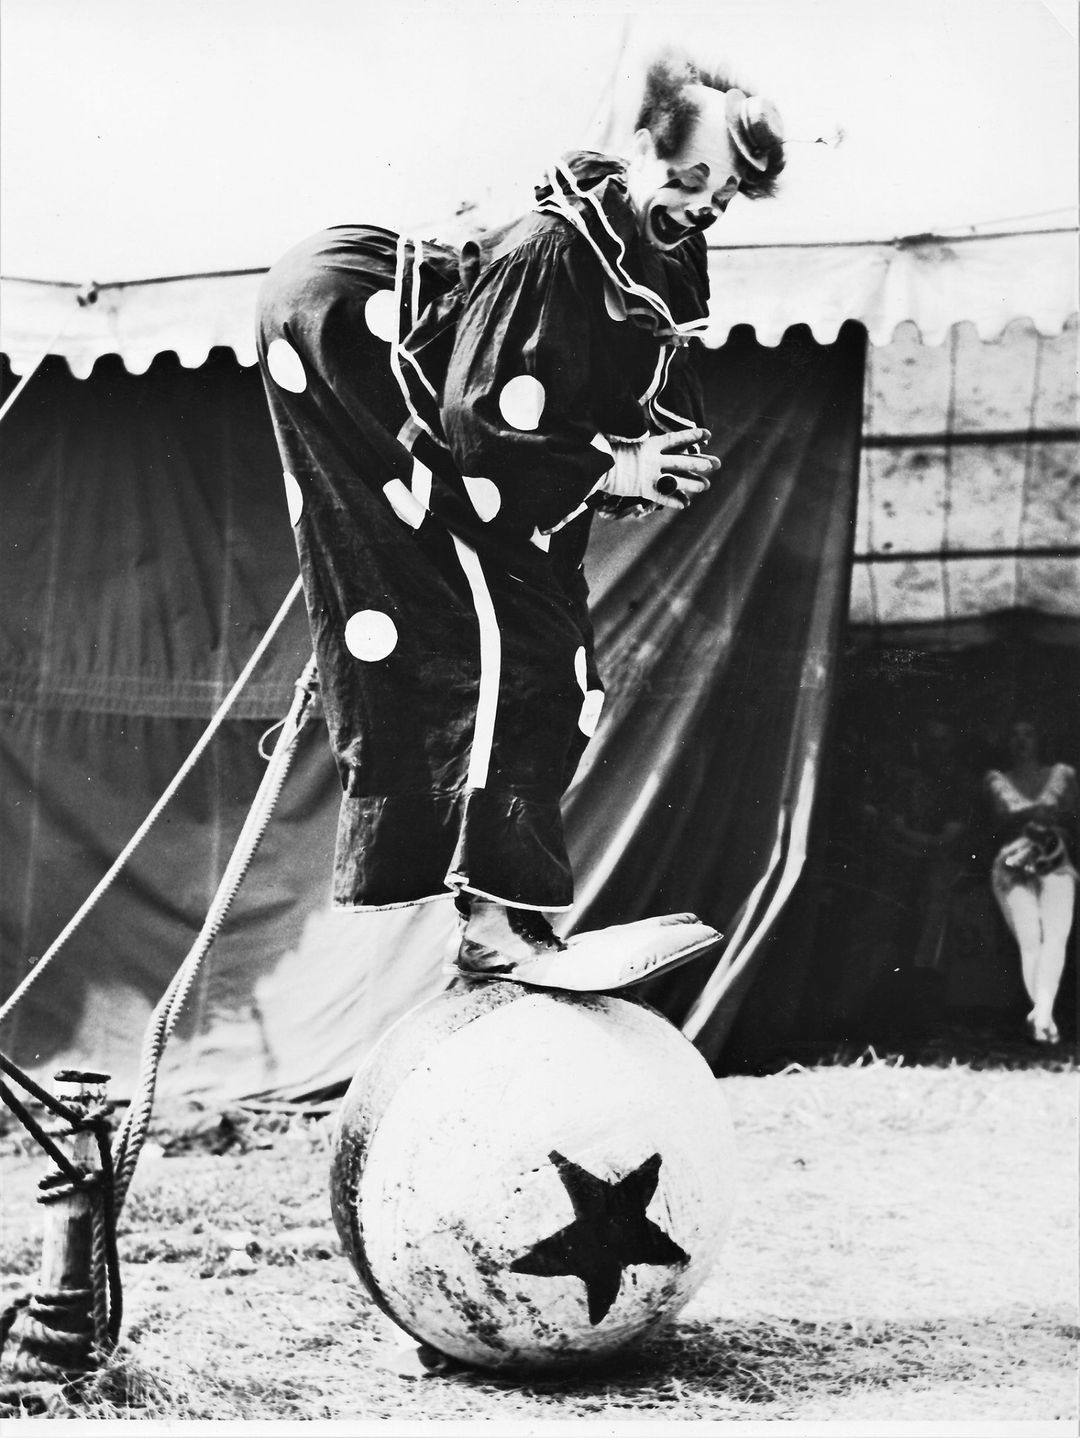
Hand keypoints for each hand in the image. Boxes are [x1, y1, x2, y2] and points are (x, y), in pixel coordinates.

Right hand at [599, 428, 720, 510]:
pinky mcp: (642, 489)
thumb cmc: (607, 451)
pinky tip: (685, 504)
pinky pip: (661, 496)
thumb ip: (638, 440)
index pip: (676, 439)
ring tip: (706, 486)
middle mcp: (653, 459)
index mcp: (649, 445)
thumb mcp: (624, 440)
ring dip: (692, 483)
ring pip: (676, 480)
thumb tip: (645, 435)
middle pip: (682, 461)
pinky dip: (673, 501)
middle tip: (717, 463)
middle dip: (701, 462)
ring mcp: (649, 475)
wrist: (594, 465)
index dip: (692, 436)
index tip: (708, 434)